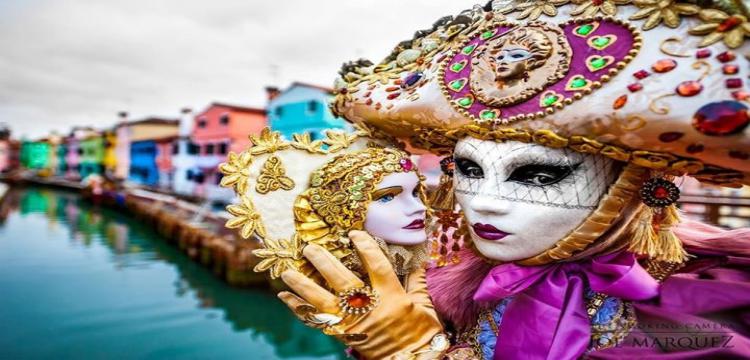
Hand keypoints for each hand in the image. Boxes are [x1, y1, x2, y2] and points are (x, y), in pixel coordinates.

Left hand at [278, 230, 444, 358]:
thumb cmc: (421, 334)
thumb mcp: (424, 305)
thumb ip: (416, 280)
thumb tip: (416, 257)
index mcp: (392, 297)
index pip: (376, 266)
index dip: (365, 247)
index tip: (354, 234)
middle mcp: (368, 308)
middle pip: (342, 281)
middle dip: (324, 263)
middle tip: (309, 247)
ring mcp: (352, 323)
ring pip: (322, 301)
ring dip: (303, 285)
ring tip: (287, 271)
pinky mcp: (342, 335)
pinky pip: (316, 321)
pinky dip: (299, 309)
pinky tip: (285, 296)